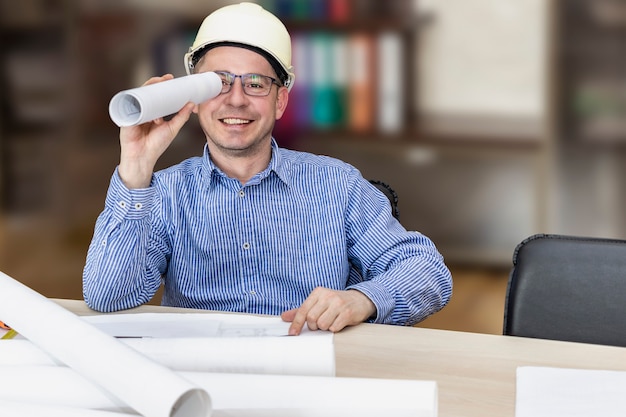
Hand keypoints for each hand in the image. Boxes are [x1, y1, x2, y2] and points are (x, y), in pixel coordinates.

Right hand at [118, 74, 195, 188]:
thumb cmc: (156, 145)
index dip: (163, 86)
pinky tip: (144, 94)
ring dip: (148, 87)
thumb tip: (192, 103)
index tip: (171, 78)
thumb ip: (182, 116)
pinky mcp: (126, 117)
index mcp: (153, 112)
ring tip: (158, 84)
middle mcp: (143, 110)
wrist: (143, 158)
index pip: (157, 95)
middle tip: (166, 78)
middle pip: (147, 92)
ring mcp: (134, 112)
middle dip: (156, 82)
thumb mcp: (172, 128)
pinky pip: (130, 103)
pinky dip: (136, 97)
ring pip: (139, 94)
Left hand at [281, 288, 375, 334]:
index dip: (296, 323)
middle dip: (314, 326)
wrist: (360, 300)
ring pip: (322, 324)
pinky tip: (338, 323)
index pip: (303, 310)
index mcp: (318, 292)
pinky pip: (334, 328)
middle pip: (312, 319)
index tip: (293, 333)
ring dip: (324, 328)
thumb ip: (302, 310)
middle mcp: (328, 296)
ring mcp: (338, 304)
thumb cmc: (336, 303)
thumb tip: (284, 317)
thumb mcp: (319, 303)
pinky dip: (334, 329)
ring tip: (330, 322)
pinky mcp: (347, 313)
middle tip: (319, 324)